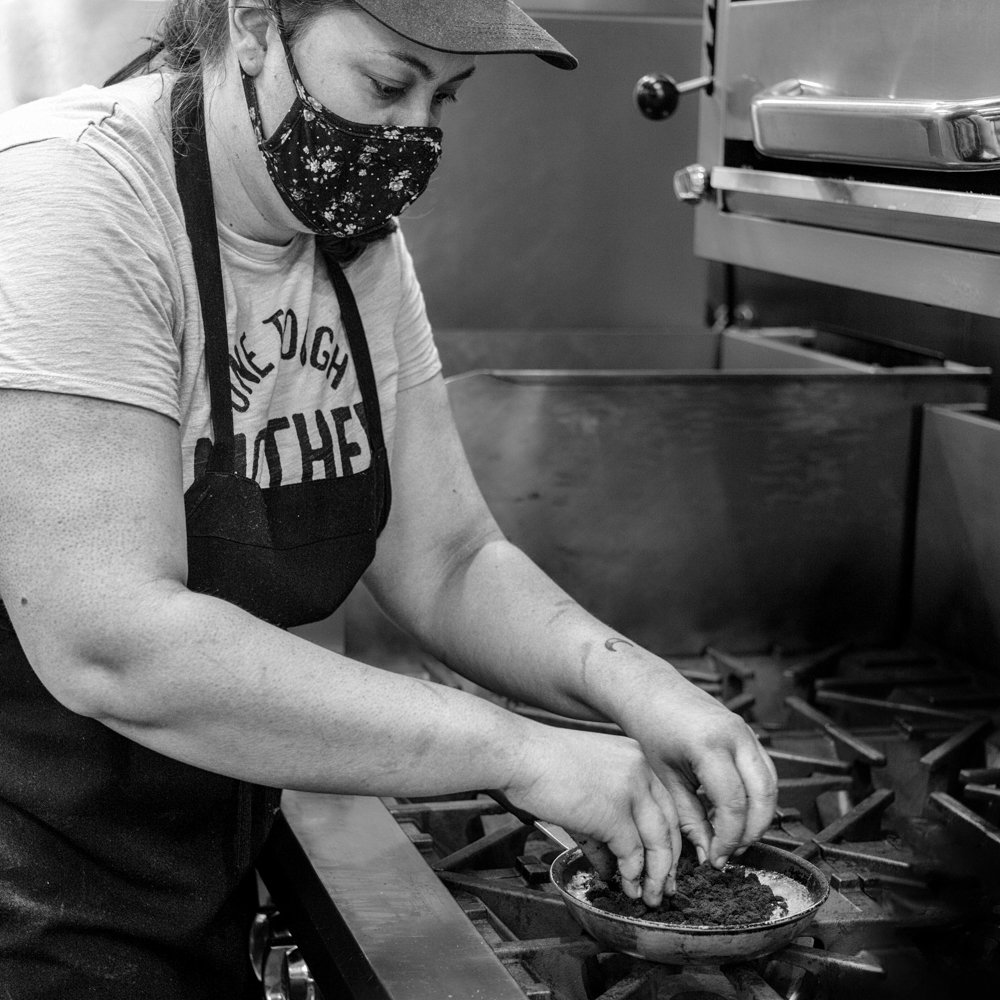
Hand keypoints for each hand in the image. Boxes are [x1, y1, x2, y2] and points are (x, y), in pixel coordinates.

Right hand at [503, 725, 680, 906]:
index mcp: (634, 756)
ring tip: (648, 895)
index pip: (664, 802)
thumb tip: (611, 859)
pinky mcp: (614, 813)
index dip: (668, 835)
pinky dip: (630, 875)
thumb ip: (603, 818)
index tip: (666, 858)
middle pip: (668, 823)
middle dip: (667, 861)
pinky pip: (632, 853)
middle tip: (664, 885)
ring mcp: (630, 790)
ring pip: (657, 842)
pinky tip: (624, 885)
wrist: (520, 754)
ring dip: (655, 875)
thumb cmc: (541, 763)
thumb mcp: (585, 783)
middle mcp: (640, 769)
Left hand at [614, 668, 777, 867]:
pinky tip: (738, 814)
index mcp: (709, 745)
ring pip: (771, 784)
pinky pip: (765, 770)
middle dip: (752, 831)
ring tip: (736, 838)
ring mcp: (746, 731)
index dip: (729, 838)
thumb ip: (689, 817)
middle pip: (763, 795)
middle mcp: (736, 735)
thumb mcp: (665, 778)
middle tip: (732, 853)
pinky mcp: (749, 732)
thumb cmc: (651, 729)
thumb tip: (707, 853)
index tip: (717, 858)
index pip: (733, 803)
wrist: (652, 692)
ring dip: (760, 816)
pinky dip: (758, 796)